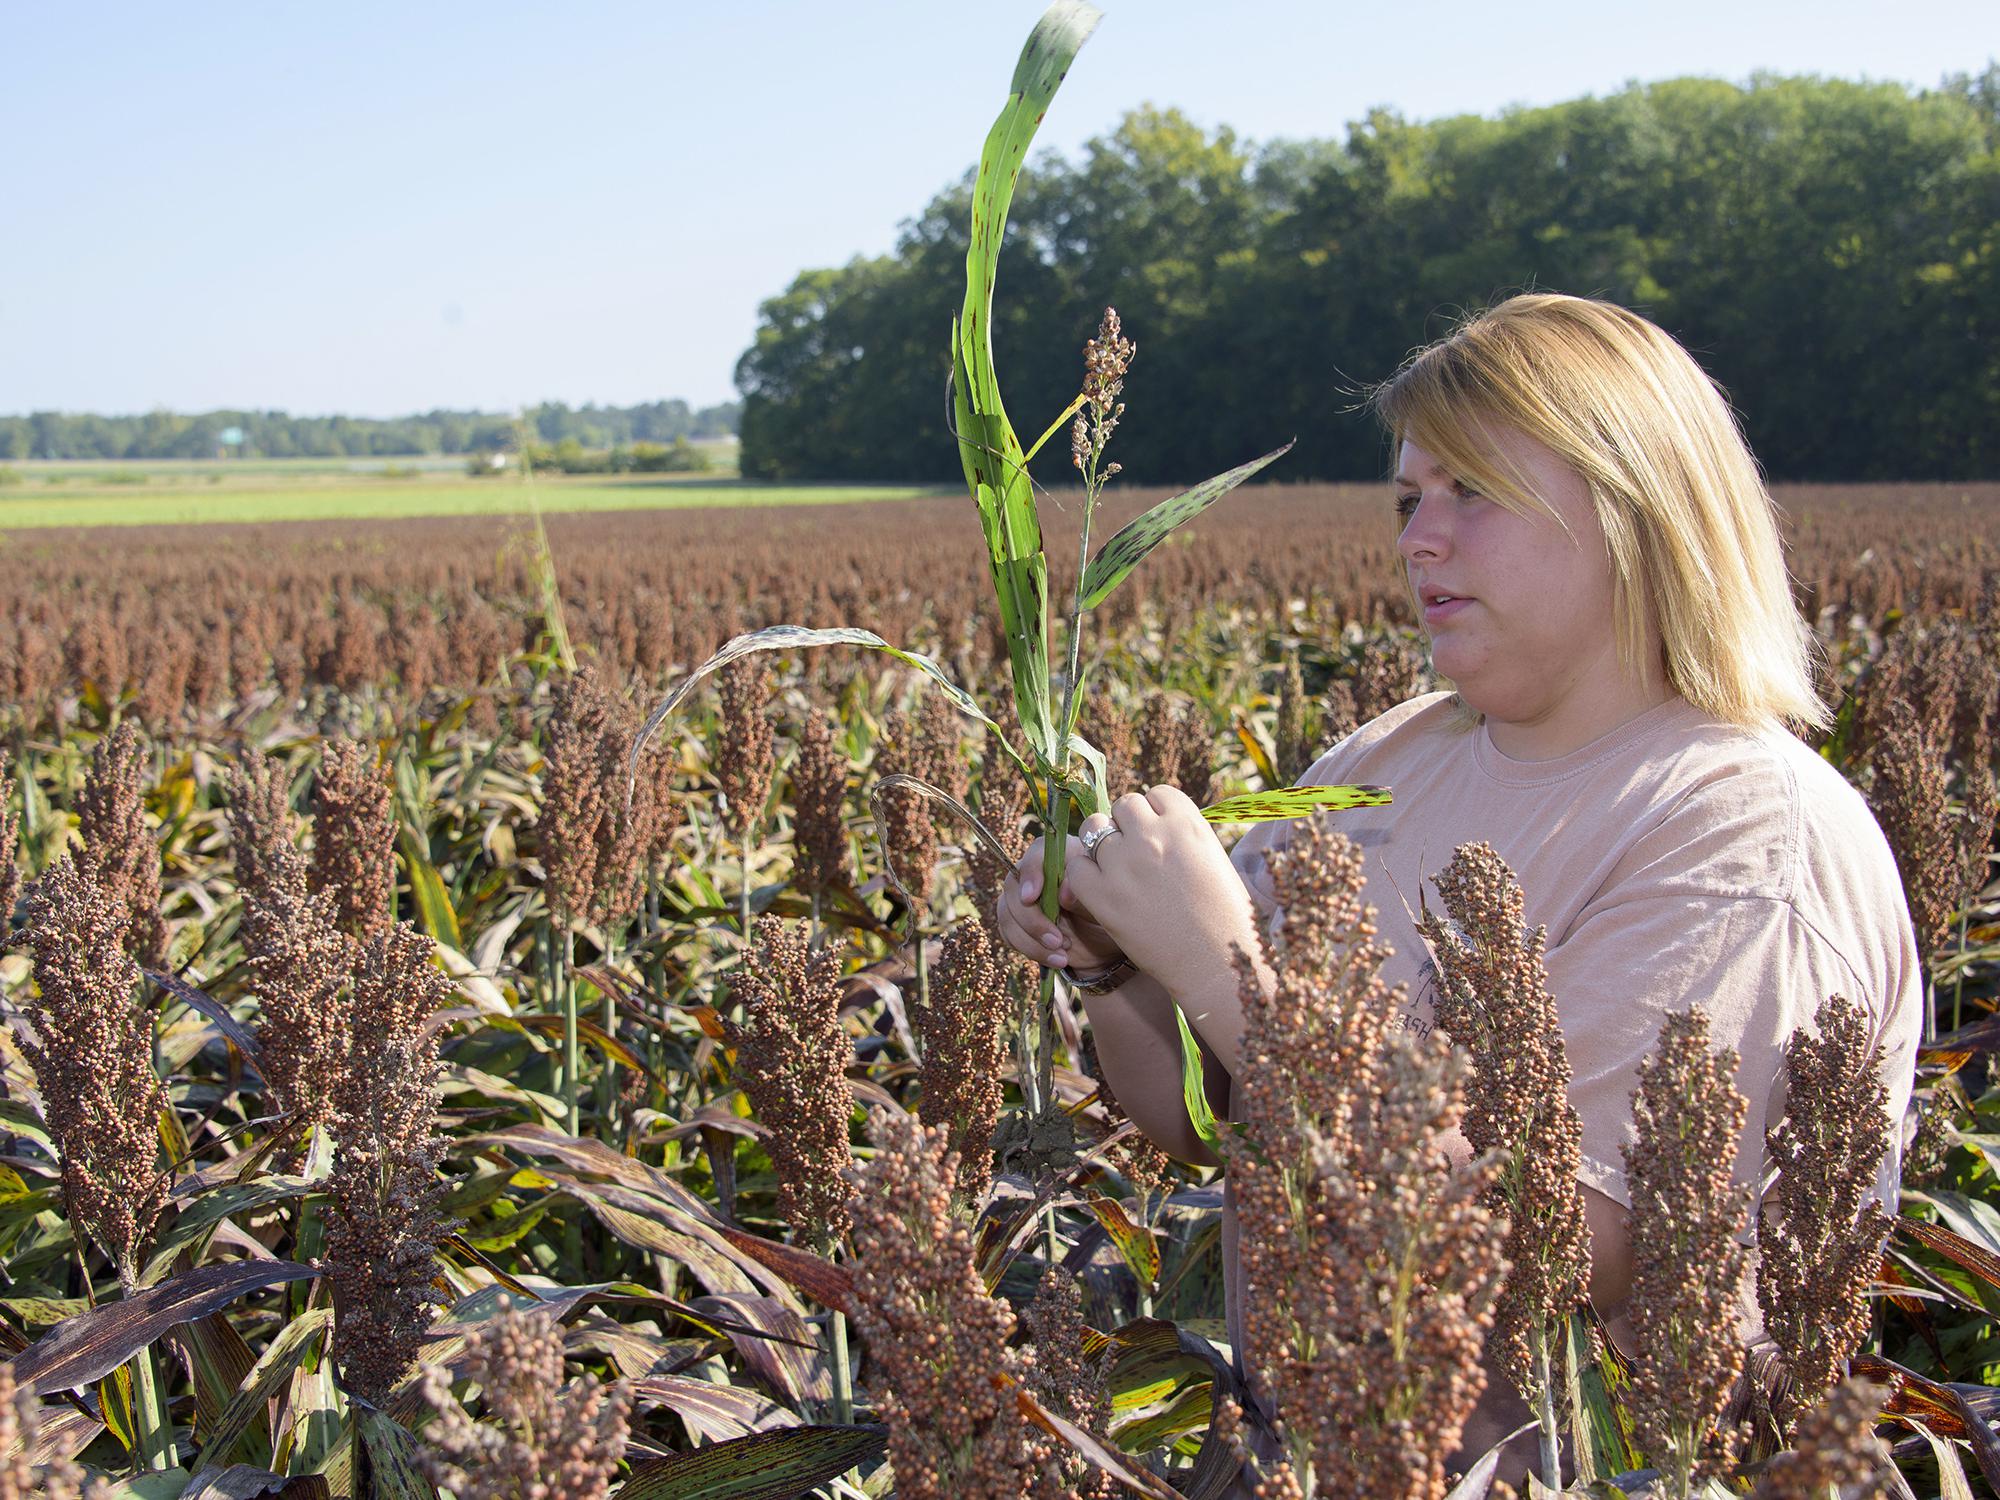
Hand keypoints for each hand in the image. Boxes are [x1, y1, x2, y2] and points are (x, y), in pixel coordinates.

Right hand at [995, 831, 1124, 970]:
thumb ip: (1085, 895)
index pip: (1037, 853)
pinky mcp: (1020, 922)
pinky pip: (1009, 933)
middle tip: (1056, 940)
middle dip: (1031, 918)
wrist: (1109, 946)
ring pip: (1007, 912)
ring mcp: (1027, 898)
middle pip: (1014, 885)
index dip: (1030, 872)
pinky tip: (1056, 959)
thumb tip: (1063, 893)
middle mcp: (1040, 874)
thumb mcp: (1109, 906)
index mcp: (1065, 857)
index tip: (1031, 897)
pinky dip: (1030, 949)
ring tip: (1062, 955)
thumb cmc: (1114, 915)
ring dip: (1030, 938)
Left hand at [1059, 785, 1260, 1007]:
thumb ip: (1185, 835)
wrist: (1218, 963)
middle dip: (1126, 826)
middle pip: (1123, 807)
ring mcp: (1125, 863)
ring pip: (1093, 829)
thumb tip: (1160, 821)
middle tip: (1133, 852)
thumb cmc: (1226, 916)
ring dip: (1101, 845)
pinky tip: (1100, 891)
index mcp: (1187, 822)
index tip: (1157, 834)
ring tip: (1115, 871)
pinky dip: (1084, 876)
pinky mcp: (1103, 895)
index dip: (1153, 814)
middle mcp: (1154, 835)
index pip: (1155, 794)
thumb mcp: (1214, 859)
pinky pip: (1076, 867)